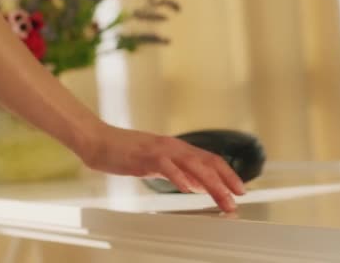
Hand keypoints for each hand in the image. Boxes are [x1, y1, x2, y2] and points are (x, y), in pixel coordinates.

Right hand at [77, 123, 245, 212]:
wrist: (99, 140)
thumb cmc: (126, 153)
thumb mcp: (158, 164)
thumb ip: (179, 171)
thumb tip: (199, 184)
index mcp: (177, 148)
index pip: (210, 159)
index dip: (228, 174)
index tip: (240, 190)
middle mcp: (173, 146)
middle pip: (207, 162)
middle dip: (225, 182)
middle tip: (237, 199)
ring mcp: (160, 150)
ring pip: (192, 164)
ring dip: (210, 183)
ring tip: (222, 198)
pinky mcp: (144, 156)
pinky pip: (165, 166)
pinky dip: (178, 177)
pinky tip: (188, 189)